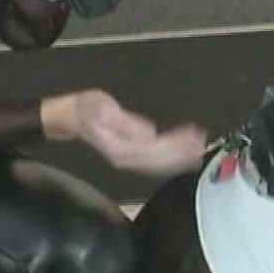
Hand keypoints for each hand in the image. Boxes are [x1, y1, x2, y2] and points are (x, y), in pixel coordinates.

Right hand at [46, 90, 207, 175]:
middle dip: (182, 153)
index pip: (154, 150)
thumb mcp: (103, 108)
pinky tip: (184, 154)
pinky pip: (157, 161)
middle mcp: (127, 158)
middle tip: (201, 143)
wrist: (72, 117)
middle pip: (160, 161)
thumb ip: (127, 123)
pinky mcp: (133, 156)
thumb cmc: (87, 110)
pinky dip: (173, 158)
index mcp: (121, 148)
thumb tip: (149, 132)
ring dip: (181, 157)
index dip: (174, 145)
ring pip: (160, 164)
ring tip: (199, 148)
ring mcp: (130, 160)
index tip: (191, 136)